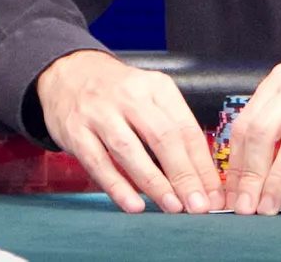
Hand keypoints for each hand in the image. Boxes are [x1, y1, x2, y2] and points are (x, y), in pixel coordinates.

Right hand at [35, 49, 220, 214]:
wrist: (68, 73)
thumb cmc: (117, 92)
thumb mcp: (149, 96)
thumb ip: (172, 129)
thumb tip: (199, 177)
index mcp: (155, 87)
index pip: (185, 127)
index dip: (202, 164)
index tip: (213, 192)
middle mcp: (129, 95)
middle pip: (162, 137)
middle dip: (184, 175)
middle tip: (198, 206)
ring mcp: (99, 112)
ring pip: (129, 149)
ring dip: (154, 182)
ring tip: (172, 207)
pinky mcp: (75, 130)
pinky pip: (97, 162)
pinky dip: (117, 186)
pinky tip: (133, 204)